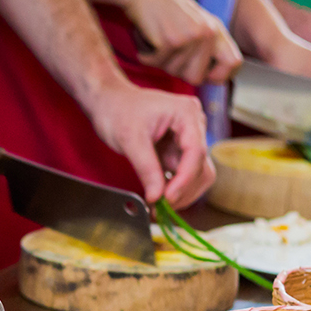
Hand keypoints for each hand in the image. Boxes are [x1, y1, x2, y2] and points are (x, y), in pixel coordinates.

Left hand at [86, 81, 212, 208]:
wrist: (109, 102)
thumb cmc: (118, 110)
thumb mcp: (130, 140)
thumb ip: (146, 168)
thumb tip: (157, 197)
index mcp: (186, 113)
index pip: (196, 151)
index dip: (184, 179)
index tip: (168, 199)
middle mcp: (194, 124)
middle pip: (201, 166)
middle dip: (183, 190)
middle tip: (161, 208)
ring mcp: (188, 137)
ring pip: (197, 174)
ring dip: (181, 193)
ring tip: (158, 205)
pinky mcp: (179, 150)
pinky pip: (183, 174)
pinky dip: (173, 188)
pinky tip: (158, 198)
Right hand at [123, 0, 240, 85]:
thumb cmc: (165, 10)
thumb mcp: (195, 26)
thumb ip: (207, 49)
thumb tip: (217, 78)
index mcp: (216, 30)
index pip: (233, 63)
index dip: (219, 76)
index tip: (204, 74)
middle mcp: (208, 33)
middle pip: (196, 78)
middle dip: (178, 72)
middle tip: (170, 54)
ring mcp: (191, 37)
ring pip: (174, 72)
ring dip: (160, 62)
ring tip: (158, 40)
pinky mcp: (172, 40)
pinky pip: (156, 64)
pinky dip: (147, 56)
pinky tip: (148, 39)